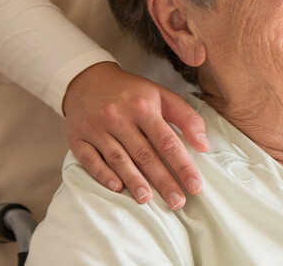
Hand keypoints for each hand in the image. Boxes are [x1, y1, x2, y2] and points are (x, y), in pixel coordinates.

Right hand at [63, 62, 209, 209]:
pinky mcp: (78, 138)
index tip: (195, 186)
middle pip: (145, 154)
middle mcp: (119, 117)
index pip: (167, 141)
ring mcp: (96, 128)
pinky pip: (90, 160)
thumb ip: (187, 118)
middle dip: (163, 181)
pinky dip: (103, 175)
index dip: (182, 165)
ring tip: (148, 200)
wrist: (87, 80)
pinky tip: (116, 188)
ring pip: (118, 159)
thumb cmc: (132, 93)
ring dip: (134, 181)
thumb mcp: (162, 96)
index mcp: (143, 107)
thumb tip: (204, 145)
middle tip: (177, 202)